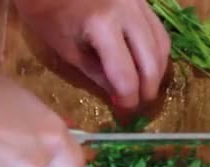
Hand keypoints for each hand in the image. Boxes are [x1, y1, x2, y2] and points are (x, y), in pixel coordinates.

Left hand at [15, 0, 170, 109]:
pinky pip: (158, 30)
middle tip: (140, 106)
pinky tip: (147, 66)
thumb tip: (119, 96)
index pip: (125, 75)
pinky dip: (156, 52)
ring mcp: (138, 2)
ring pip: (161, 45)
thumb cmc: (48, 12)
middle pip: (151, 62)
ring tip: (145, 89)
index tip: (125, 114)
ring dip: (156, 72)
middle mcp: (128, 11)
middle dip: (147, 90)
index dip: (128, 100)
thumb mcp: (66, 49)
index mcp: (102, 24)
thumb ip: (96, 74)